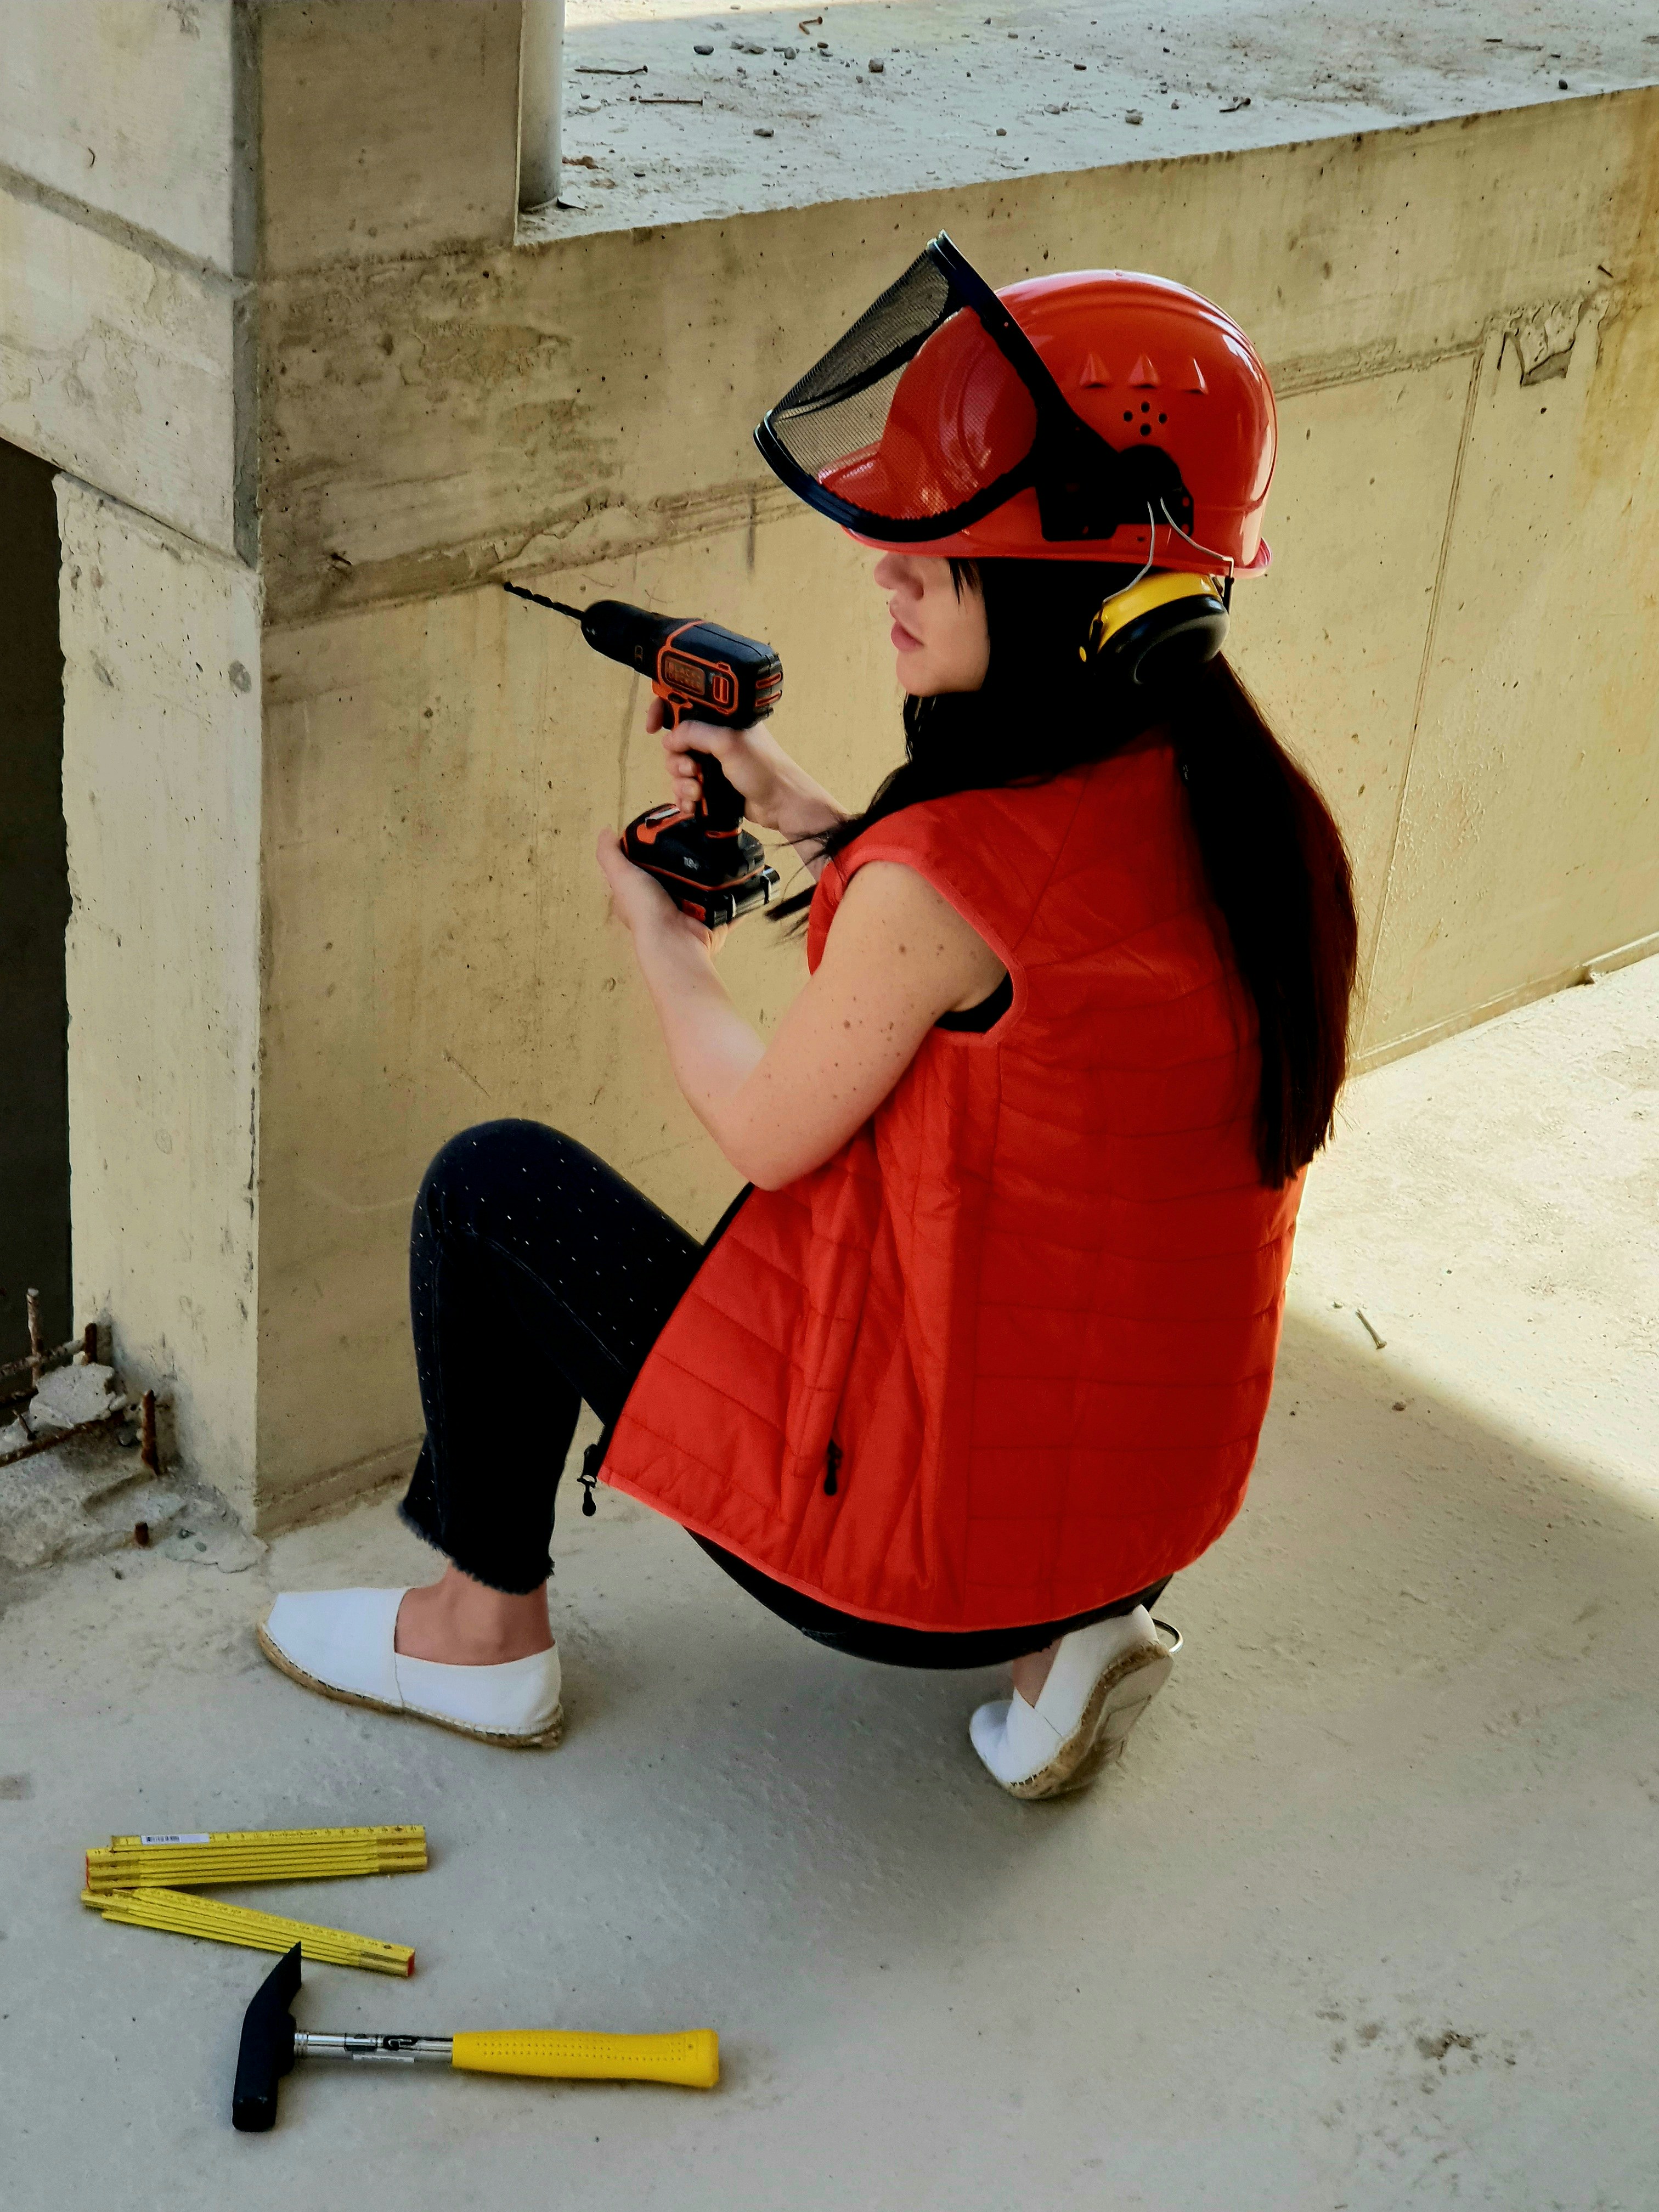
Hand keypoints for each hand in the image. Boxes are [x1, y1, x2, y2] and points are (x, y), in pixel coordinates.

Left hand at [594, 826, 727, 958]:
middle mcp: (664, 905)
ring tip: (724, 846)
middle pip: (676, 875)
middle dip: (687, 859)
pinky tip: (743, 874)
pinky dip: (737, 893)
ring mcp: (689, 913)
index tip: (666, 830)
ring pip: (703, 887)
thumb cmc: (645, 909)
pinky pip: (727, 903)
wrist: (677, 940)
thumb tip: (605, 831)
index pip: (644, 869)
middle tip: (700, 833)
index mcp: (640, 897)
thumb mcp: (621, 876)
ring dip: (713, 873)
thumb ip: (610, 854)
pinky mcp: (711, 919)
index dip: (651, 852)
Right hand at [650, 699, 835, 839]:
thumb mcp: (728, 743)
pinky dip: (685, 798)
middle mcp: (714, 738)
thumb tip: (670, 739)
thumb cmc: (763, 769)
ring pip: (678, 769)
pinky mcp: (711, 785)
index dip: (664, 712)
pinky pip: (685, 789)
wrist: (781, 805)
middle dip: (677, 760)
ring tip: (698, 792)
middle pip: (675, 744)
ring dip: (682, 783)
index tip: (652, 727)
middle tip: (692, 770)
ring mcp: (712, 763)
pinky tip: (693, 804)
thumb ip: (695, 733)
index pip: (683, 706)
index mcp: (720, 719)